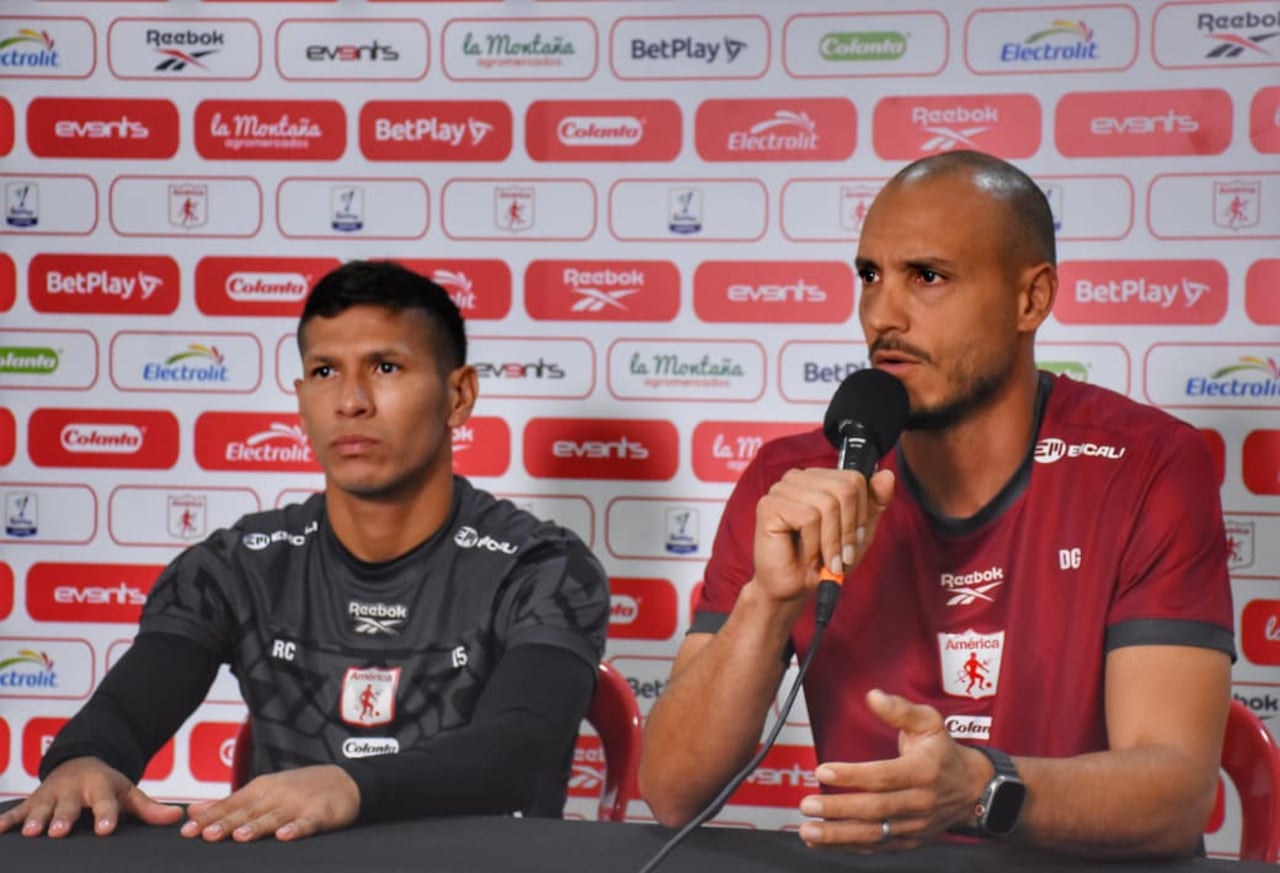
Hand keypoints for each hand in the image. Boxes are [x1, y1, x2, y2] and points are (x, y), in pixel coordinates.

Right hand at [0, 756, 182, 837]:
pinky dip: (7, 819)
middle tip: (61, 832)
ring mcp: (51, 794)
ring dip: (36, 819)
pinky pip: (17, 810)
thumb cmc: (106, 785)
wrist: (80, 762)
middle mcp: (74, 788)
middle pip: (70, 805)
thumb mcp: (128, 792)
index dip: (106, 815)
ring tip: (33, 833)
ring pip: (42, 807)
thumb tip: (177, 818)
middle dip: (65, 818)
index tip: (105, 830)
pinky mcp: (33, 800)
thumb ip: (149, 808)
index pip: (105, 802)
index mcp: (100, 786)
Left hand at [180, 765, 359, 842]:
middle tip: (206, 835)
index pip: (229, 805)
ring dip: (257, 826)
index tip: (187, 831)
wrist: (344, 780)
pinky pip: (307, 823)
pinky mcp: (319, 814)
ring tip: (240, 837)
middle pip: (247, 812)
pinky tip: (285, 837)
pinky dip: (296, 829)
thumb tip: (192, 810)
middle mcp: (276, 795)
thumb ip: (229, 803)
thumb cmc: (298, 789)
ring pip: (274, 818)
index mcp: (260, 789)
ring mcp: (298, 804)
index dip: (208, 818)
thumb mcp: (262, 790)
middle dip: (226, 823)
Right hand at [753, 467, 894, 604]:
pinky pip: (808, 517)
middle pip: (844, 490)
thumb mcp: (858, 531)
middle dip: (848, 530)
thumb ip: (875, 503)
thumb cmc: (823, 559)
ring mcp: (781, 489)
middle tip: (843, 556)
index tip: (854, 540)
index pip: (854, 478)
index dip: (860, 513)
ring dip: (831, 542)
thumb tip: (888, 475)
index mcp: (818, 478)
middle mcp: (798, 478)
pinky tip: (808, 557)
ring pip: (827, 504)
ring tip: (826, 560)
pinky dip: (814, 544)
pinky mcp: (769, 505)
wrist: (794, 588)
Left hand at [796, 690, 990, 851]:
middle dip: (838, 809)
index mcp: (924, 771)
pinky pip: (878, 847)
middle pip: (875, 809)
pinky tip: (824, 842)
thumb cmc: (944, 752)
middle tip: (808, 805)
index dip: (852, 775)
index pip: (884, 776)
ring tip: (809, 831)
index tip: (823, 771)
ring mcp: (915, 825)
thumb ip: (900, 710)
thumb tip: (874, 697)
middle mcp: (920, 802)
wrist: (972, 789)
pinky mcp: (909, 840)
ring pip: (875, 834)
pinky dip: (849, 847)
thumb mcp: (929, 723)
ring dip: (838, 835)